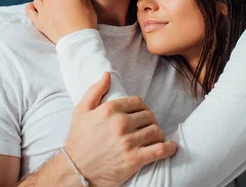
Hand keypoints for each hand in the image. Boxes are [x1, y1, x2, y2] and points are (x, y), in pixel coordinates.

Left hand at [26, 0, 96, 43]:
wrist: (78, 39)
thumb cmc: (85, 19)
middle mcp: (49, 0)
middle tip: (57, 2)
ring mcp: (43, 11)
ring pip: (37, 0)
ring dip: (42, 2)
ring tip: (50, 8)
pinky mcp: (39, 22)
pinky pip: (29, 11)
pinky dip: (31, 8)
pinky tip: (35, 9)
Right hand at [64, 72, 175, 186]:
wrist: (76, 170)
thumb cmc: (78, 141)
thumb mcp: (81, 111)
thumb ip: (95, 91)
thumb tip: (107, 74)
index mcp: (110, 110)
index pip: (138, 102)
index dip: (141, 108)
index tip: (140, 115)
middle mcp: (121, 123)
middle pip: (149, 116)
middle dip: (149, 121)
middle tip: (146, 128)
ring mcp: (129, 142)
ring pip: (156, 131)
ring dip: (157, 135)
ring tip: (153, 138)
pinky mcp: (134, 159)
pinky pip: (160, 150)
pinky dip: (168, 148)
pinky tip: (169, 148)